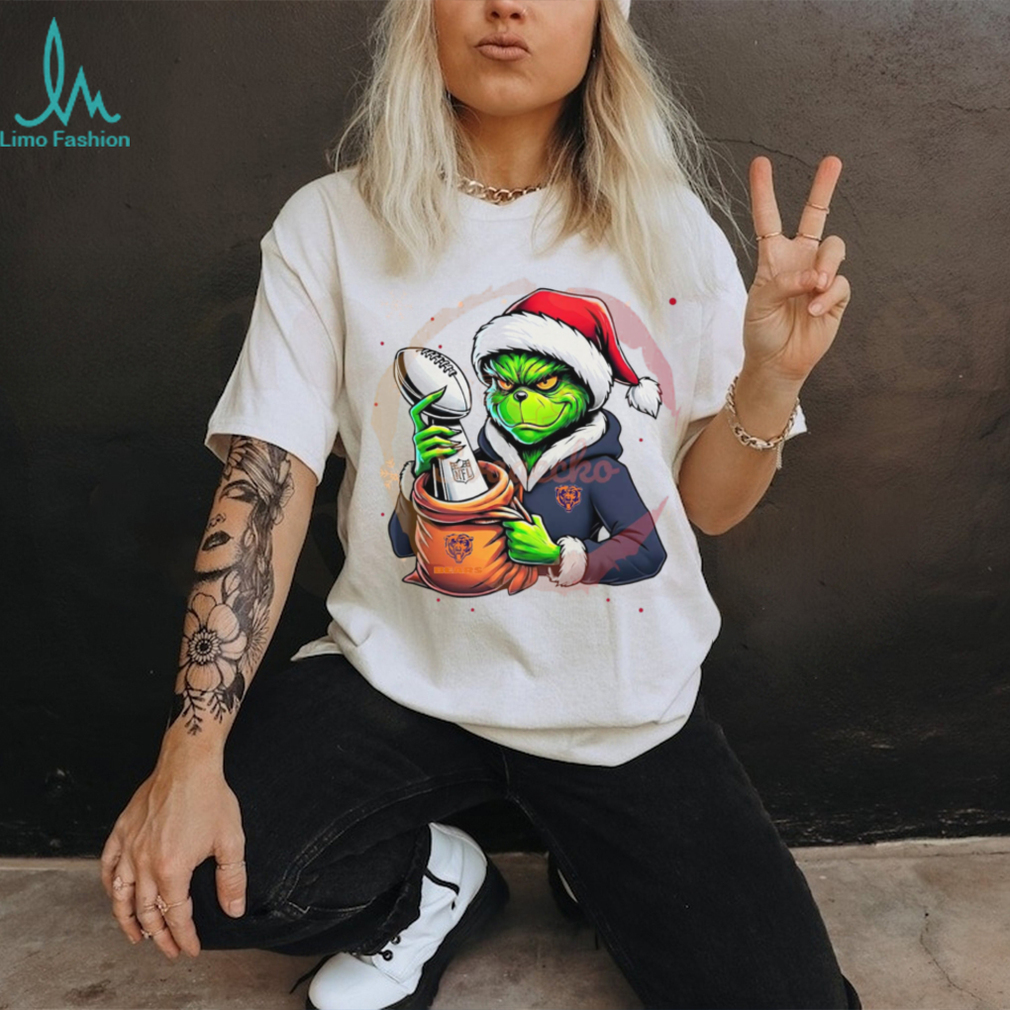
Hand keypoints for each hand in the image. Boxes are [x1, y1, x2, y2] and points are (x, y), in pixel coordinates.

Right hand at [99, 753, 245, 959]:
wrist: (188, 762)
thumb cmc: (211, 797)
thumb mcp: (231, 840)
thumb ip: (232, 879)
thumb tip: (233, 910)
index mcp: (172, 868)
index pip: (176, 915)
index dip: (184, 937)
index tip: (191, 949)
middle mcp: (144, 863)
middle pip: (147, 912)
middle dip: (158, 936)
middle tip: (169, 948)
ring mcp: (129, 848)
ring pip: (121, 897)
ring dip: (128, 921)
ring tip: (137, 937)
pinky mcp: (120, 833)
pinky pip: (108, 868)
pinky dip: (110, 888)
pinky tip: (117, 896)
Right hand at [410, 387, 462, 474]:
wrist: (422, 468)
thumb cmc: (430, 450)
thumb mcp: (432, 438)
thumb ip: (438, 429)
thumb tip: (454, 424)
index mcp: (419, 428)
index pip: (416, 411)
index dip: (426, 400)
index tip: (439, 391)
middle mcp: (417, 435)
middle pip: (431, 428)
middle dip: (446, 429)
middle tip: (457, 432)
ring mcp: (419, 446)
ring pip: (435, 439)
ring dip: (449, 441)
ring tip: (458, 444)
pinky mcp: (423, 456)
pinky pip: (437, 451)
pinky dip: (448, 450)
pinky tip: (454, 450)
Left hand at [502, 514, 560, 564]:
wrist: (548, 553)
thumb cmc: (543, 538)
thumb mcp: (538, 524)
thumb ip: (529, 516)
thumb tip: (522, 513)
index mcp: (520, 527)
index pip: (506, 522)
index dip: (509, 523)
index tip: (512, 525)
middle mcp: (515, 536)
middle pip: (507, 531)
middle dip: (512, 532)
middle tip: (521, 535)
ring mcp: (514, 546)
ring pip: (508, 541)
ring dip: (513, 541)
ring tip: (523, 542)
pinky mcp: (513, 555)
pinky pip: (510, 550)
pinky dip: (514, 549)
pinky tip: (523, 548)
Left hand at [743, 155, 850, 385]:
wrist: (777, 362)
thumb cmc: (761, 331)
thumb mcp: (759, 305)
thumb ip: (782, 283)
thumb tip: (815, 275)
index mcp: (774, 257)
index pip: (769, 219)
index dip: (764, 192)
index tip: (760, 163)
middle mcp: (800, 260)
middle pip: (816, 215)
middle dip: (824, 187)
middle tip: (833, 160)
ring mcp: (820, 275)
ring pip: (835, 247)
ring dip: (826, 264)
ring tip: (815, 284)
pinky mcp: (836, 295)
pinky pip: (839, 284)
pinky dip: (826, 296)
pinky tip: (812, 309)